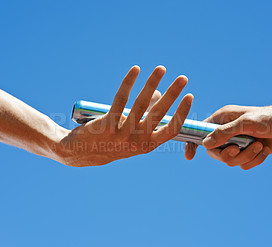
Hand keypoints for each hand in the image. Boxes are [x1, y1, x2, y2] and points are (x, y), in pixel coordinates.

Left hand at [56, 65, 192, 166]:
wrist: (82, 153)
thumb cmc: (112, 141)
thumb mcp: (133, 133)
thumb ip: (146, 114)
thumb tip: (157, 92)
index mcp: (147, 146)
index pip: (171, 129)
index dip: (182, 113)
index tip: (189, 96)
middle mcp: (137, 141)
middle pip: (159, 114)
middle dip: (173, 94)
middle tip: (183, 78)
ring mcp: (122, 133)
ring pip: (141, 103)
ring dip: (152, 83)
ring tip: (161, 69)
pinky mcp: (107, 124)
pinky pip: (121, 99)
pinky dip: (129, 82)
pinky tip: (135, 70)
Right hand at [185, 105, 271, 169]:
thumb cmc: (271, 119)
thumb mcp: (246, 124)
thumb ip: (224, 133)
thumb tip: (205, 144)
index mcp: (223, 118)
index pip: (200, 131)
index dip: (193, 143)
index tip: (189, 157)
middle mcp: (228, 130)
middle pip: (214, 151)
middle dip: (227, 154)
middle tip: (237, 150)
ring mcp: (238, 142)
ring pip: (230, 160)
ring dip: (245, 156)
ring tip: (258, 147)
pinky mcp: (249, 151)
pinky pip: (243, 164)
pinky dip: (254, 160)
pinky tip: (264, 151)